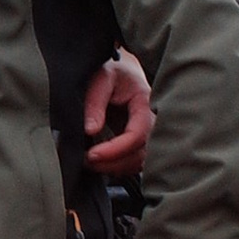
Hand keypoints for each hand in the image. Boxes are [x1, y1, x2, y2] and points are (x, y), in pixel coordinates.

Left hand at [82, 50, 153, 179]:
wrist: (120, 70)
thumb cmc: (112, 72)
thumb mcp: (101, 79)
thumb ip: (95, 103)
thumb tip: (91, 131)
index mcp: (145, 103)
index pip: (138, 134)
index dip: (115, 149)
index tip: (92, 155)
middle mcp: (152, 121)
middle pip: (142, 153)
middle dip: (114, 163)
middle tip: (87, 161)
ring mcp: (148, 133)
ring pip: (139, 162)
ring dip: (115, 167)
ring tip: (89, 163)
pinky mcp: (139, 142)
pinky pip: (134, 161)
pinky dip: (117, 166)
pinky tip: (99, 163)